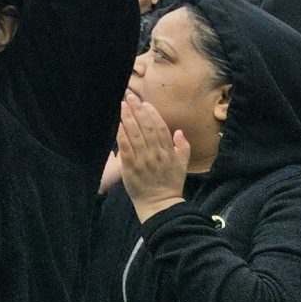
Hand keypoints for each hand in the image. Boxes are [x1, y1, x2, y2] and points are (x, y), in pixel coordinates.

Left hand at [117, 90, 190, 217]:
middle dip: (138, 110)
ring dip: (128, 118)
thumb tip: (179, 131)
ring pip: (135, 135)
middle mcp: (156, 154)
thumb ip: (183, 148)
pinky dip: (121, 134)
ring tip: (122, 105)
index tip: (145, 103)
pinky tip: (117, 124)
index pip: (161, 129)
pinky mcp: (130, 167)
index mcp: (169, 153)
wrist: (160, 205)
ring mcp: (143, 160)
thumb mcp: (182, 166)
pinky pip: (125, 147)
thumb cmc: (170, 184)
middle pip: (147, 128)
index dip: (153, 114)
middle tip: (130, 96)